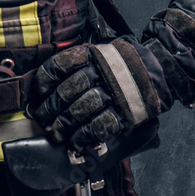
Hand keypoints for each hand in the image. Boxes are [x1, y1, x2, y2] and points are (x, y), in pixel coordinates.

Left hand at [29, 36, 164, 152]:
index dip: (43, 82)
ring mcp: (113, 92)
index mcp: (90, 54)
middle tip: (42, 118)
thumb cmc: (119, 65)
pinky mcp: (124, 113)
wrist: (156, 70)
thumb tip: (44, 90)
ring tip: (55, 133)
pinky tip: (74, 141)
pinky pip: (97, 126)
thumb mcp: (97, 54)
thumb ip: (76, 66)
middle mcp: (100, 72)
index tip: (38, 94)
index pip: (58, 66)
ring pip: (79, 110)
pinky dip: (83, 136)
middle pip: (66, 91)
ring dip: (63, 125)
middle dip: (49, 108)